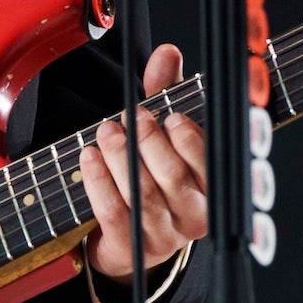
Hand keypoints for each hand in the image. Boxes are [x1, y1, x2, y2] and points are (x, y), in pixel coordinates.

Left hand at [78, 43, 207, 284]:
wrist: (131, 232)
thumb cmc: (154, 171)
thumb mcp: (164, 129)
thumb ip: (167, 91)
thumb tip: (168, 52)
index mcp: (213, 187)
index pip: (210, 164)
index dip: (190, 140)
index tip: (169, 115)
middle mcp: (195, 216)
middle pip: (174, 177)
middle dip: (149, 141)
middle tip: (131, 115)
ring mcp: (163, 237)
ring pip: (143, 195)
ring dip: (120, 158)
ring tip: (105, 131)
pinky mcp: (131, 249)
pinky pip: (113, 214)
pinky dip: (98, 182)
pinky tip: (88, 156)